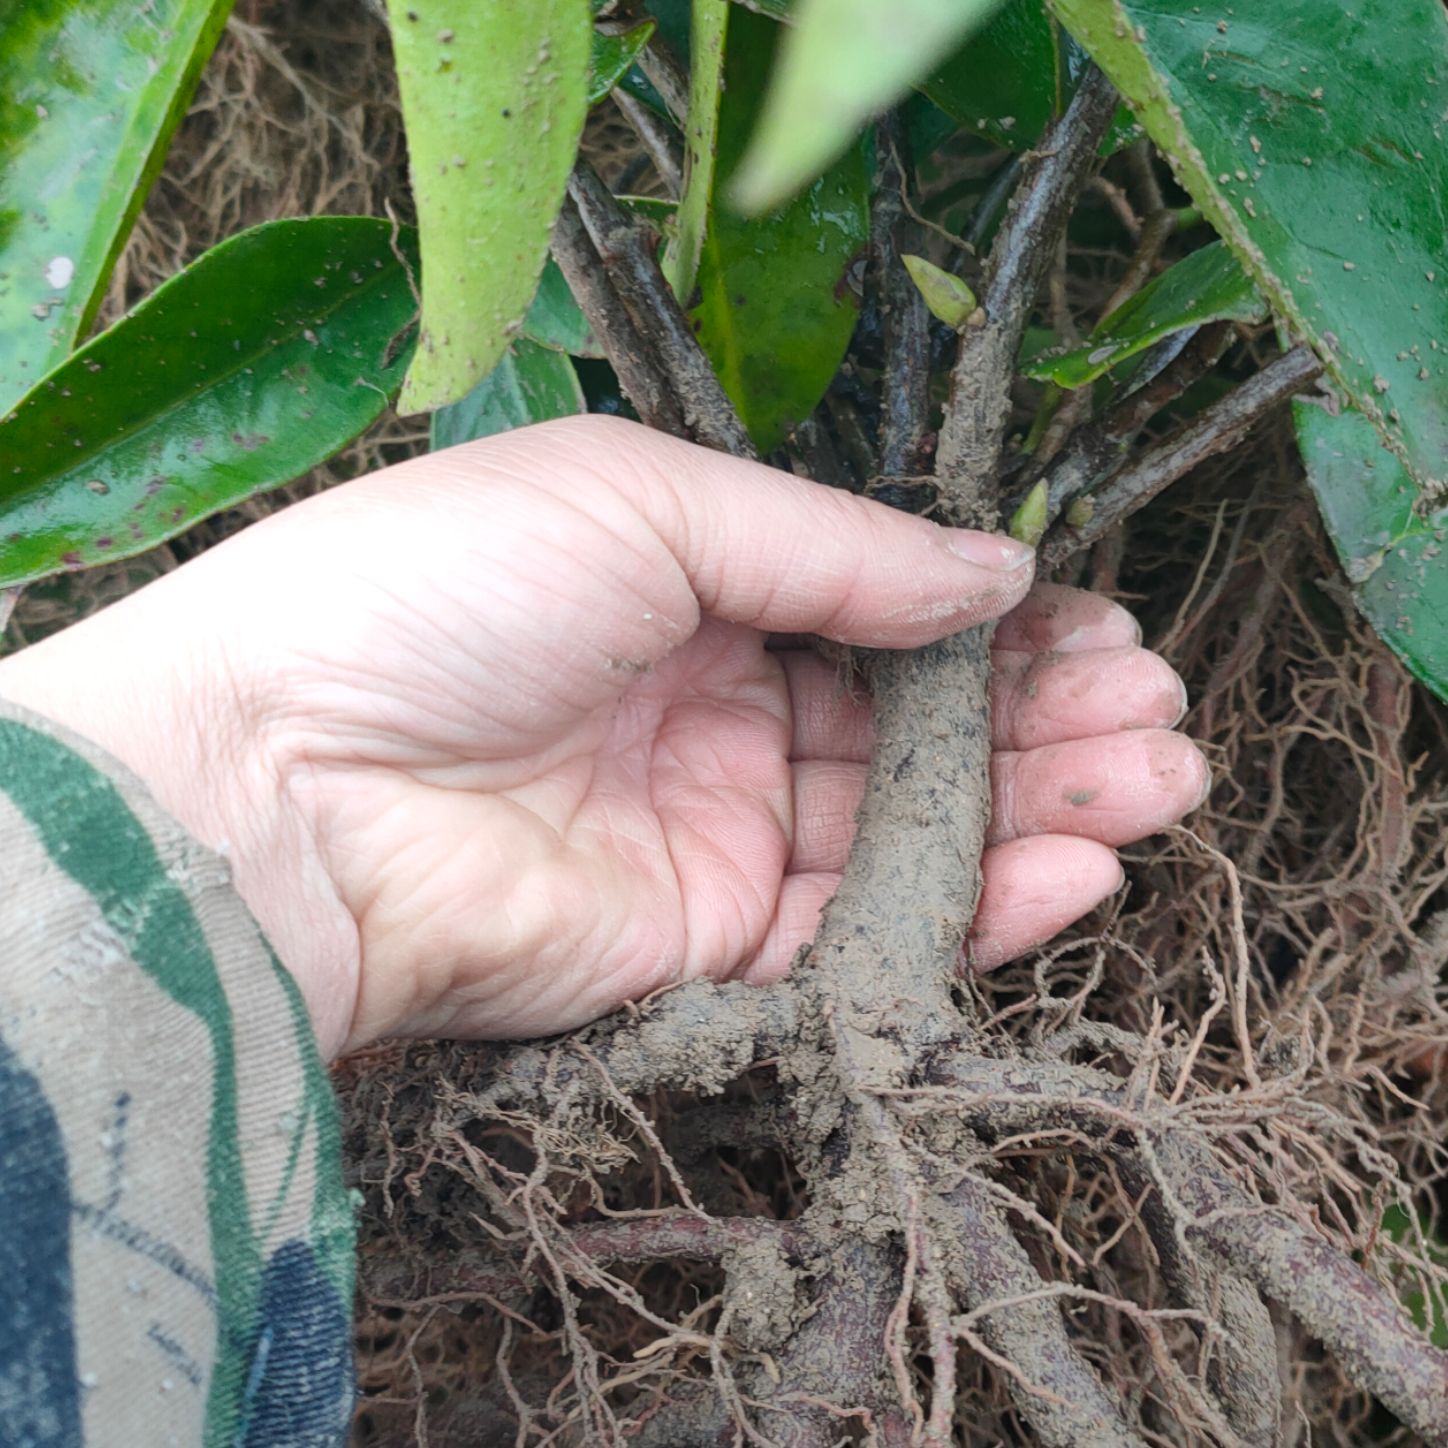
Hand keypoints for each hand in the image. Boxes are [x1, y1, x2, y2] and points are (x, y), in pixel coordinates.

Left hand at [0, 419, 1204, 1055]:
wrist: (281, 785)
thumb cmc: (436, 595)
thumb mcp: (644, 499)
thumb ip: (834, 547)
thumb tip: (996, 571)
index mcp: (683, 576)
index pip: (876, 599)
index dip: (994, 614)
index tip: (1101, 616)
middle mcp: (706, 703)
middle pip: (913, 716)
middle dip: (1046, 713)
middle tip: (1162, 710)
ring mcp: (708, 829)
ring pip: (909, 825)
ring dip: (1043, 807)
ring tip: (1166, 782)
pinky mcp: (703, 948)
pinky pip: (864, 929)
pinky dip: (977, 906)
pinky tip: (1081, 870)